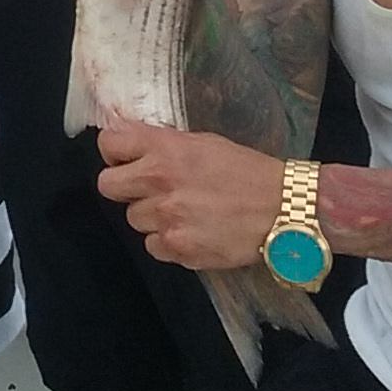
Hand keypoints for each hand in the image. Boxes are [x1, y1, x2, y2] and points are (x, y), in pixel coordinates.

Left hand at [95, 114, 283, 269]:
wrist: (284, 208)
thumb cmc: (248, 172)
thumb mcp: (204, 142)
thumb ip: (164, 144)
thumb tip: (132, 144)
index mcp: (164, 148)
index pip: (109, 143)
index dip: (115, 152)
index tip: (125, 159)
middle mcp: (159, 181)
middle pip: (107, 186)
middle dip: (124, 187)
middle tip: (148, 190)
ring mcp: (166, 217)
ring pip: (132, 219)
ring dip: (152, 217)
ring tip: (184, 212)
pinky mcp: (178, 248)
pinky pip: (152, 246)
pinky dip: (168, 242)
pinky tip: (192, 231)